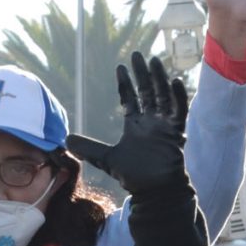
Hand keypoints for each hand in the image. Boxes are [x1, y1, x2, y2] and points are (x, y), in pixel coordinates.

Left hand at [65, 54, 190, 197]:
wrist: (154, 191)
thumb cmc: (134, 176)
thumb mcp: (106, 159)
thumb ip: (88, 148)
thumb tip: (66, 141)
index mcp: (135, 124)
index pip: (130, 98)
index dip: (125, 83)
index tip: (120, 67)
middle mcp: (150, 121)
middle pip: (147, 91)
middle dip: (142, 73)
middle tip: (137, 54)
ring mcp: (164, 125)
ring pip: (163, 95)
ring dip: (159, 78)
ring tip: (154, 61)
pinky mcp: (175, 132)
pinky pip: (179, 110)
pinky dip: (178, 96)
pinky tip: (175, 81)